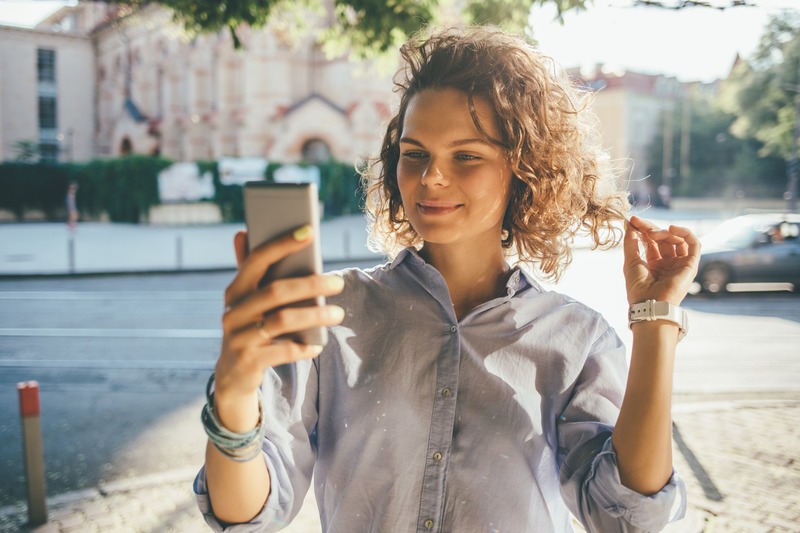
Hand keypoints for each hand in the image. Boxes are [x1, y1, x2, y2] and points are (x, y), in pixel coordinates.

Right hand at [213, 226, 344, 427]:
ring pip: (281, 321)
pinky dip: (303, 347)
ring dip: (314, 316)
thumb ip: (249, 269)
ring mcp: (239, 337)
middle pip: (275, 291)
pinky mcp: (248, 361)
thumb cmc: (248, 326)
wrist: (232, 374)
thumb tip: (242, 232)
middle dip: (310, 284)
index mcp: (235, 290)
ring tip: (338, 314)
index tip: (309, 231)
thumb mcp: (246, 300)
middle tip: (339, 283)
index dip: (282, 244)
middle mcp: (233, 311)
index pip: (257, 260)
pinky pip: (283, 352)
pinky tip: (317, 345)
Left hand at [622, 216, 699, 305]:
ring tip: (653, 233)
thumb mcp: (631, 260)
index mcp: (654, 264)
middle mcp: (668, 264)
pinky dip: (685, 233)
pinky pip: (694, 244)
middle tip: (640, 223)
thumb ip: (631, 242)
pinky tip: (672, 229)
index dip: (643, 229)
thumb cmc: (638, 287)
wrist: (649, 303)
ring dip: (665, 232)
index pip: (652, 241)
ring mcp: (679, 264)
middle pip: (664, 239)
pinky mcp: (691, 265)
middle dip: (652, 228)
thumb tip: (629, 224)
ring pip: (678, 240)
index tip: (633, 220)